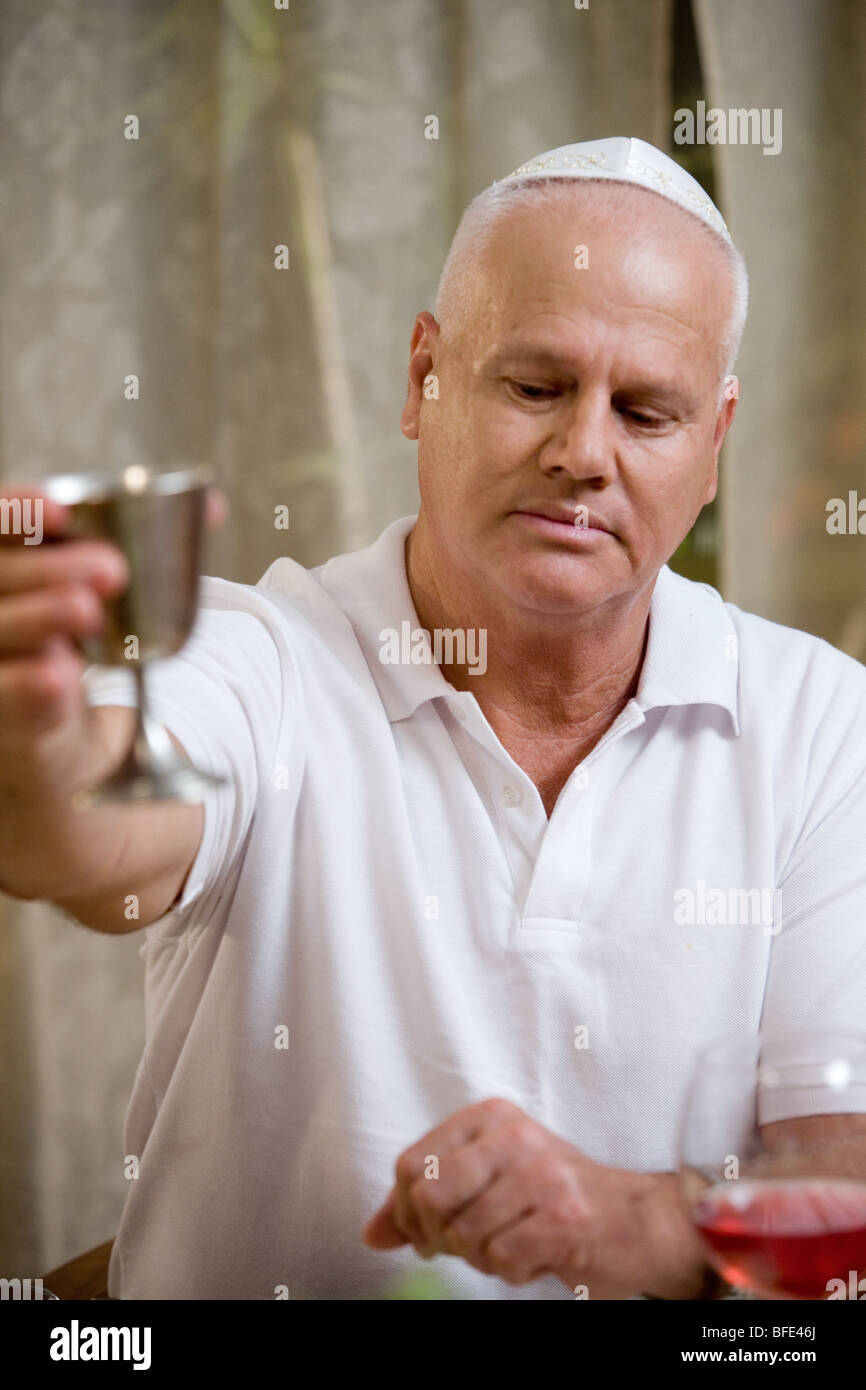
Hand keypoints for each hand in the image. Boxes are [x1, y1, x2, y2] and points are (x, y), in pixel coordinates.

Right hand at [0, 482, 225, 752]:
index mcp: (7, 562)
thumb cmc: (74, 635)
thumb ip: (148, 545)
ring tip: (85, 610)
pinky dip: (31, 685)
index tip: (62, 509)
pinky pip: (6, 693)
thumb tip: (213, 508)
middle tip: (110, 570)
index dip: (20, 509)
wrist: (57, 726)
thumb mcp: (102, 587)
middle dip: (50, 568)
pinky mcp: (0, 709)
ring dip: (40, 616)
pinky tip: (57, 676)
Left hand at [363, 1098, 708, 1297]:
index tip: (423, 1233)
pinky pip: (500, 1257)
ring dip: (480, 1256)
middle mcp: (513, 1135)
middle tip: (460, 1246)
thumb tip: (373, 1234)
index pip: (410, 1164)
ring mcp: (539, 1172)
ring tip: (510, 1243)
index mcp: (489, 1117)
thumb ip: (426, 1202)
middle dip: (434, 1237)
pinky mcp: (561, 1215)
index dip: (404, 1212)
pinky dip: (511, 1269)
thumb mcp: (487, 1182)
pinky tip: (535, 1253)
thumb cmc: (554, 1199)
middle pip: (427, 1196)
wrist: (635, 1219)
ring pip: (463, 1234)